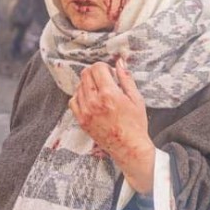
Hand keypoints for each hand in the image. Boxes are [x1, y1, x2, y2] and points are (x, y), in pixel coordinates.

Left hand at [68, 59, 154, 192]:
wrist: (129, 148)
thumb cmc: (136, 125)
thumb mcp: (136, 99)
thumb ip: (126, 78)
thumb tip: (120, 62)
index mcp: (109, 94)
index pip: (97, 68)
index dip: (104, 67)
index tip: (110, 73)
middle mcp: (94, 102)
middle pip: (85, 74)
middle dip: (95, 73)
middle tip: (105, 80)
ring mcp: (85, 112)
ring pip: (79, 86)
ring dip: (88, 84)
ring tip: (100, 92)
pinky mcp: (81, 120)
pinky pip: (73, 101)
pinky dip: (80, 97)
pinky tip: (90, 100)